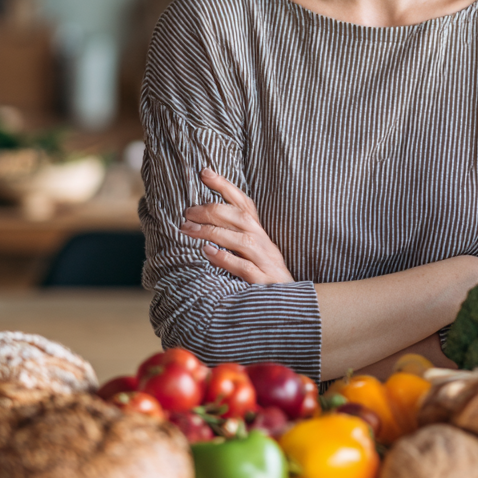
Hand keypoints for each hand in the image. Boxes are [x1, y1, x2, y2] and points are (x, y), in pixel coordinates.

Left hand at [180, 169, 294, 284]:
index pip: (244, 204)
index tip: (205, 172)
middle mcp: (265, 244)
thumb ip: (234, 238)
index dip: (225, 186)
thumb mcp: (253, 254)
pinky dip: (226, 258)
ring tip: (188, 229)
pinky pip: (244, 267)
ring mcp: (266, 262)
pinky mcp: (264, 282)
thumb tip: (203, 225)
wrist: (290, 305)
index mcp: (261, 235)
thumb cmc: (265, 279)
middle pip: (240, 218)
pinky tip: (207, 253)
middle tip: (187, 212)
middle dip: (212, 210)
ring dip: (212, 232)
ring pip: (241, 239)